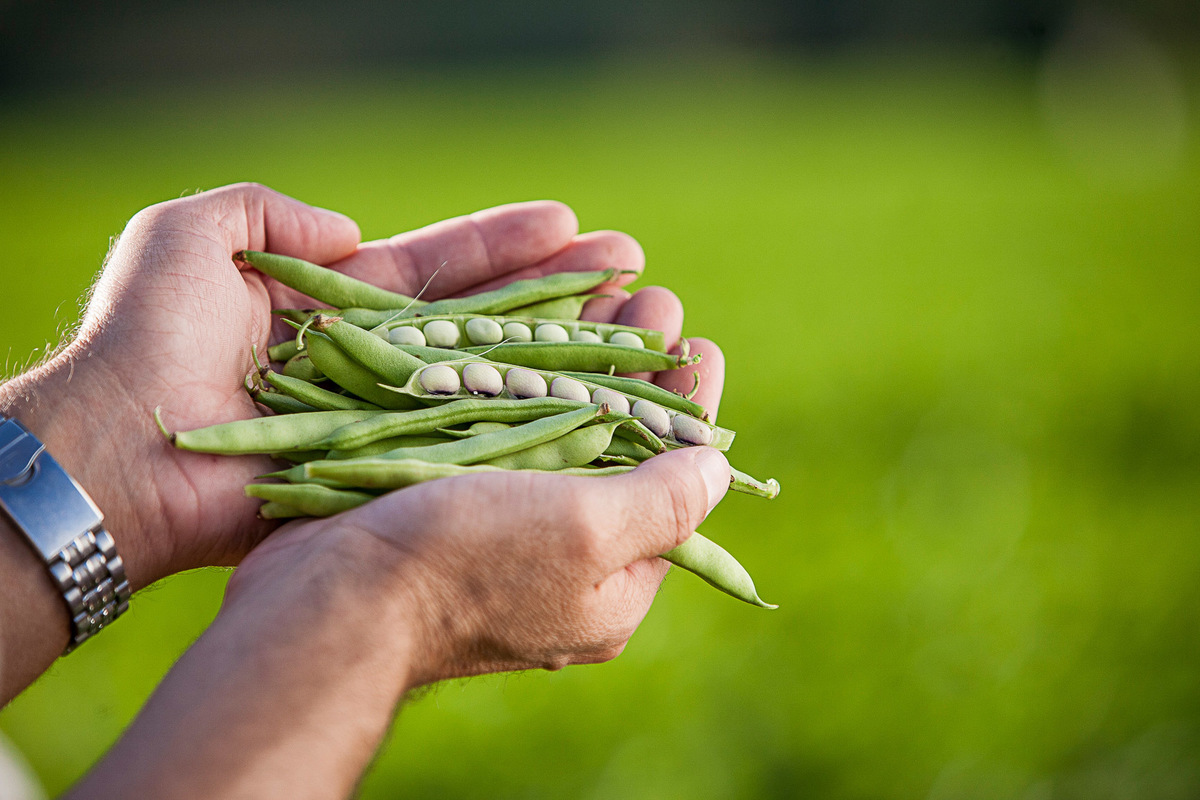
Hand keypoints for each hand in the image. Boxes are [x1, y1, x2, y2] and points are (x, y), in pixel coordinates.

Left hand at [0, 183, 668, 589]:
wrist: (121, 451)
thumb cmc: (147, 336)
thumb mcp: (192, 234)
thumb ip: (268, 213)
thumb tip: (346, 229)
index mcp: (340, 310)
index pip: (442, 271)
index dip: (506, 247)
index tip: (573, 223)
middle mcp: (378, 368)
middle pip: (488, 323)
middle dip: (563, 295)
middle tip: (638, 273)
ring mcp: (392, 423)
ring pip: (498, 380)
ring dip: (571, 351)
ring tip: (644, 320)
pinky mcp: (397, 472)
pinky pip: (479, 441)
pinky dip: (538, 422)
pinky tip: (600, 400)